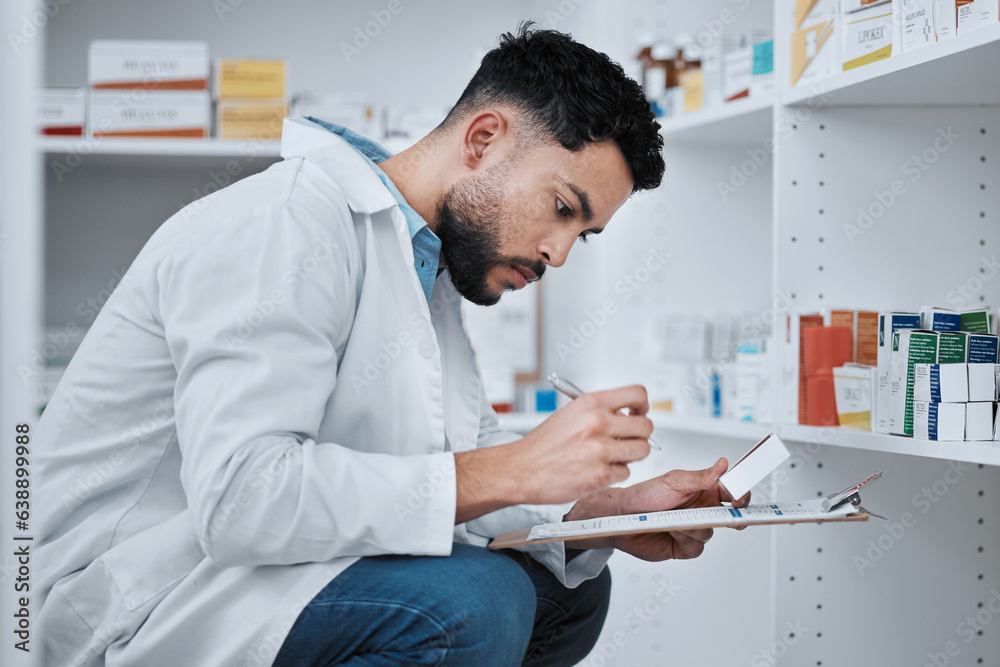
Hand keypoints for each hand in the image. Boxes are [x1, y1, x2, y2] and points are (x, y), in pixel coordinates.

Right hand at [507, 385, 652, 505]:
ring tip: (614, 455)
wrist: (521, 469)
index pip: (637, 394)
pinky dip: (615, 473)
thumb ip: (599, 410)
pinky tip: (599, 469)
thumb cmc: (542, 445)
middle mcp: (597, 424)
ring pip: (642, 450)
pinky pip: (626, 472)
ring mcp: (600, 450)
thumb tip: (627, 413)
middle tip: (627, 439)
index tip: (638, 412)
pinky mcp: (600, 475)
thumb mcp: (570, 413)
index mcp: (590, 403)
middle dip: (639, 434)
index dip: (643, 405)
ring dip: (631, 455)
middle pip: (646, 425)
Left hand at [564, 458, 750, 561]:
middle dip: (729, 518)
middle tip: (719, 514)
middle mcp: (702, 509)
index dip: (741, 495)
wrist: (622, 517)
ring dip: (693, 527)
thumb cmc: (644, 495)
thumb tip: (723, 464)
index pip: (733, 492)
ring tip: (675, 519)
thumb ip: (699, 476)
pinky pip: (697, 548)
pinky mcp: (685, 546)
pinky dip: (685, 540)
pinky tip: (671, 531)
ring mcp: (694, 529)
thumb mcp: (672, 481)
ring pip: (710, 533)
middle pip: (729, 517)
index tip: (741, 498)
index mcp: (704, 490)